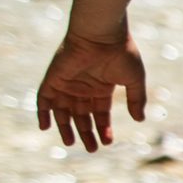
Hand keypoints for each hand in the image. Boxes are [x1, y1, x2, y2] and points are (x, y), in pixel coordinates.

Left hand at [37, 30, 146, 151]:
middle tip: (92, 148)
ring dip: (65, 127)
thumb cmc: (121, 53)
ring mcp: (67, 83)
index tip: (108, 141)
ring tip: (71, 143)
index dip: (103, 127)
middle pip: (81, 115)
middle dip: (86, 132)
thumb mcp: (134, 80)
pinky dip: (43, 112)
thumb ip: (136, 100)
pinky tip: (45, 127)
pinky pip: (44, 98)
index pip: (100, 112)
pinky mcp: (54, 78)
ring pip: (63, 111)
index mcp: (101, 86)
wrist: (102, 33)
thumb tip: (139, 120)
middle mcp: (83, 86)